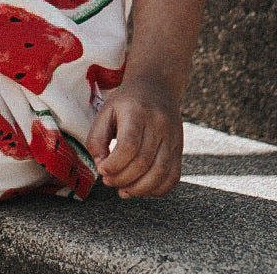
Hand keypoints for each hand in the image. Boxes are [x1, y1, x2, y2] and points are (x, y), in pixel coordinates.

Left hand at [86, 74, 183, 198]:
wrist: (156, 86)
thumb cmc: (125, 102)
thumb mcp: (105, 111)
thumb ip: (97, 138)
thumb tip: (101, 167)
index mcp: (136, 111)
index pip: (129, 145)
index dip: (115, 164)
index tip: (103, 170)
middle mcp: (158, 124)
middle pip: (144, 162)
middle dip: (123, 179)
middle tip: (109, 181)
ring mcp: (172, 138)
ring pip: (161, 173)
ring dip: (140, 189)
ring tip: (123, 190)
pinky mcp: (179, 149)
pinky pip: (173, 177)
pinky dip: (158, 189)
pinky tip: (142, 189)